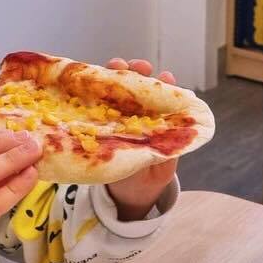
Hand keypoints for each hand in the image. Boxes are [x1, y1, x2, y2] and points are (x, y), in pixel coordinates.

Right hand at [104, 58, 178, 220]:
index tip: (165, 78)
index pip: (162, 96)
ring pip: (115, 88)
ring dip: (116, 73)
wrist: (125, 197)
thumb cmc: (148, 179)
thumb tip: (172, 137)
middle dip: (139, 72)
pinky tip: (89, 80)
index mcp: (157, 121)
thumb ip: (167, 152)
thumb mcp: (162, 167)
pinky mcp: (95, 122)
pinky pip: (93, 102)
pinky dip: (92, 89)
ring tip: (116, 65)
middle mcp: (137, 114)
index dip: (164, 85)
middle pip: (138, 87)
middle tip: (138, 66)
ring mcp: (115, 116)